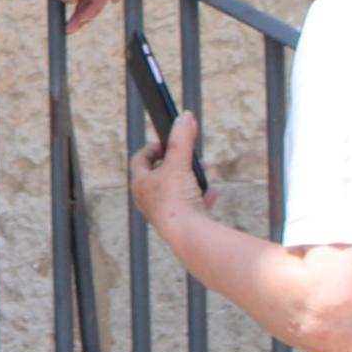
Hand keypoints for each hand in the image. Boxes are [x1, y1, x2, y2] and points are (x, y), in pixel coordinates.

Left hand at [130, 113, 209, 236]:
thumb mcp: (179, 163)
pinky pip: (190, 207)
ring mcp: (163, 212)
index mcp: (141, 184)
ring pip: (175, 190)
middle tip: (189, 156)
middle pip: (158, 175)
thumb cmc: (176, 200)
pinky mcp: (180, 223)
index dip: (151, 148)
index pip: (139, 160)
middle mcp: (148, 199)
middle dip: (175, 163)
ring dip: (188, 179)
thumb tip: (185, 116)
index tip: (165, 142)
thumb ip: (182, 140)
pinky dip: (201, 197)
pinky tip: (212, 192)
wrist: (189, 236)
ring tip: (201, 172)